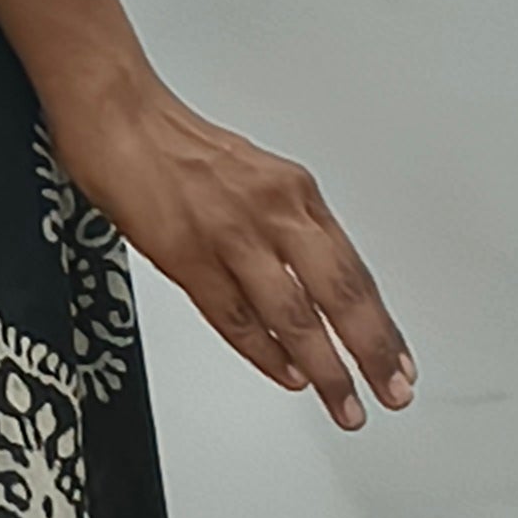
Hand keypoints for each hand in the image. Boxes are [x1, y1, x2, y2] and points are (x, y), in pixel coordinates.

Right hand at [49, 70, 413, 431]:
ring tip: (343, 402)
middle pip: (338, 294)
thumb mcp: (256, 178)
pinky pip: (235, 315)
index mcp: (296, 193)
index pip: (354, 270)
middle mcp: (273, 212)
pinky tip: (286, 374)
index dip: (381, 323)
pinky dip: (265, 351)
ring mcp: (231, 235)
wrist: (118, 115)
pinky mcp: (186, 254)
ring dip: (323, 367)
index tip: (399, 362)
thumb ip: (287, 227)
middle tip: (392, 393)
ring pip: (293, 313)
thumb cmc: (176, 146)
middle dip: (370, 351)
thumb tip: (316, 283)